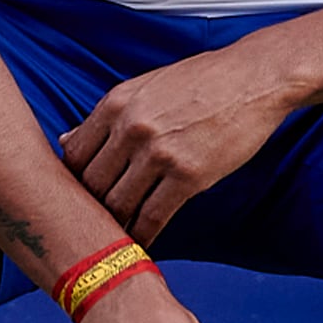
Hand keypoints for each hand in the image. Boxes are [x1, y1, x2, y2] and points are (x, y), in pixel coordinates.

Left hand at [58, 44, 293, 244]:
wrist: (255, 78)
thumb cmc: (201, 81)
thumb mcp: (144, 87)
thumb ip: (106, 116)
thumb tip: (67, 141)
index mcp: (116, 103)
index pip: (74, 155)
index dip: (72, 181)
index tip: (79, 196)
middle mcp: (131, 127)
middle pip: (91, 184)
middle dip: (90, 208)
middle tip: (93, 224)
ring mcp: (159, 153)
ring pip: (118, 205)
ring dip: (114, 226)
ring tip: (114, 240)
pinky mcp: (189, 175)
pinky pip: (153, 217)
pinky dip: (143, 236)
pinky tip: (142, 244)